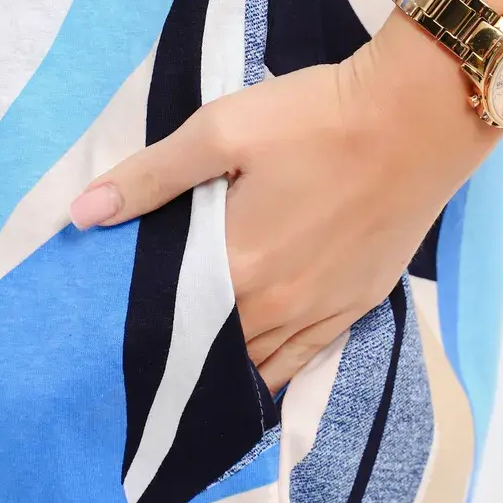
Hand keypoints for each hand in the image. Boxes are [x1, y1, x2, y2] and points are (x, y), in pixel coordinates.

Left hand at [69, 12, 500, 392]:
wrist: (419, 117)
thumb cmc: (317, 117)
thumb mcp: (223, 130)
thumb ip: (151, 176)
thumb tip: (83, 214)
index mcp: (237, 265)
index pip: (171, 322)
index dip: (140, 332)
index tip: (112, 339)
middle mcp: (278, 305)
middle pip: (212, 349)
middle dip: (177, 354)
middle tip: (143, 356)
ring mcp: (322, 311)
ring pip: (257, 364)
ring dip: (220, 371)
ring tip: (187, 377)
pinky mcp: (356, 304)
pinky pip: (303, 363)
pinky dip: (271, 376)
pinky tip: (249, 385)